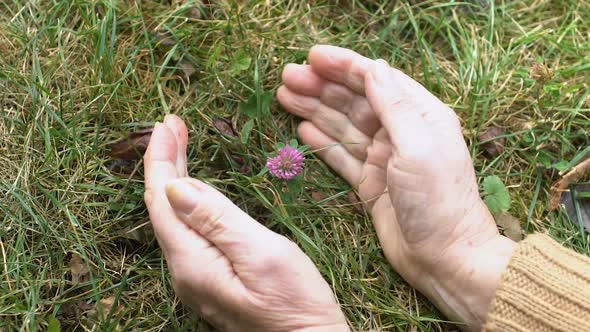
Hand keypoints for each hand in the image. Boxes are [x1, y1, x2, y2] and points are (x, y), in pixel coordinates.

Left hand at [143, 115, 348, 331]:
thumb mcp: (262, 253)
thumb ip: (217, 219)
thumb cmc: (295, 301)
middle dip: (166, 162)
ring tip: (177, 145)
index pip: (163, 199)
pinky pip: (188, 230)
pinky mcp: (210, 276)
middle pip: (164, 206)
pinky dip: (188, 199)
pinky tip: (193, 186)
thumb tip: (175, 188)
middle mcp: (185, 270)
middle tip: (171, 125)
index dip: (161, 159)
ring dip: (175, 176)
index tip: (166, 123)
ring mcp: (196, 276)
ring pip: (175, 217)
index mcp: (192, 261)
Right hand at [278, 46, 514, 329]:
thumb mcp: (418, 146)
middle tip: (287, 77)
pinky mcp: (370, 184)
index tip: (312, 57)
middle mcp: (400, 133)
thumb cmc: (438, 200)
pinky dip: (322, 142)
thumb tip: (375, 67)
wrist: (444, 257)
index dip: (344, 66)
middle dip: (322, 87)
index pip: (377, 80)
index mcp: (419, 116)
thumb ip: (394, 106)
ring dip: (316, 110)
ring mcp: (383, 159)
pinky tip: (303, 128)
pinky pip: (341, 156)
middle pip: (355, 101)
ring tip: (286, 95)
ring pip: (343, 127)